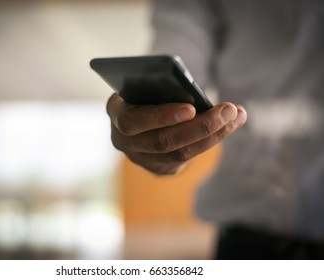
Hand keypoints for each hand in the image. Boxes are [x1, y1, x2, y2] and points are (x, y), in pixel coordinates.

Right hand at [106, 93, 246, 174]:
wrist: (141, 110)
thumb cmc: (146, 89)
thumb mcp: (146, 84)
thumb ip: (160, 89)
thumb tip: (195, 97)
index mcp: (115, 113)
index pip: (134, 121)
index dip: (162, 117)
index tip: (192, 108)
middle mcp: (122, 140)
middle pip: (163, 142)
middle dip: (200, 127)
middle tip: (229, 110)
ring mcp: (140, 158)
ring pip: (180, 154)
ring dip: (213, 135)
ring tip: (237, 115)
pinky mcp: (158, 167)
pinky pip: (187, 158)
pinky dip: (211, 141)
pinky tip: (229, 125)